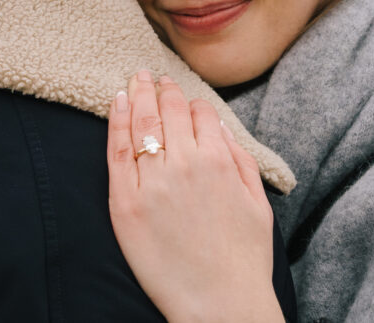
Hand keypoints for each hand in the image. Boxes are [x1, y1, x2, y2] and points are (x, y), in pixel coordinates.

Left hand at [107, 70, 283, 322]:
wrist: (218, 305)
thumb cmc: (243, 260)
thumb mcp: (257, 203)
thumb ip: (240, 160)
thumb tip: (221, 128)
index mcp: (219, 162)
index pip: (201, 114)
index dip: (192, 103)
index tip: (183, 96)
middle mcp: (185, 165)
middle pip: (169, 111)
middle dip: (162, 88)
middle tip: (152, 74)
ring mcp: (152, 184)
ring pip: (142, 123)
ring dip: (138, 95)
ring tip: (134, 79)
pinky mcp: (125, 205)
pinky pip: (117, 153)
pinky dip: (116, 122)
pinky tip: (117, 103)